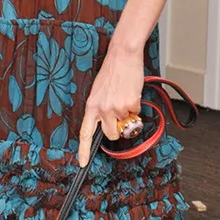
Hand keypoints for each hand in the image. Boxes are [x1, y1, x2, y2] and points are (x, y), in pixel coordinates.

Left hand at [78, 43, 144, 166]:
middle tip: (120, 115)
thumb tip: (109, 125)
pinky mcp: (130, 104)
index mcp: (91, 106)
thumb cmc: (111, 72)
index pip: (85, 133)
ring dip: (128, 116)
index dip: (83, 150)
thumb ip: (100, 110)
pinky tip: (131, 91)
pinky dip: (136, 104)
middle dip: (118, 130)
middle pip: (110, 135)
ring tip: (124, 97)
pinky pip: (136, 112)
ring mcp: (116, 108)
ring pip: (126, 125)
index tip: (83, 163)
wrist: (122, 56)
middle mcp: (102, 109)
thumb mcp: (99, 93)